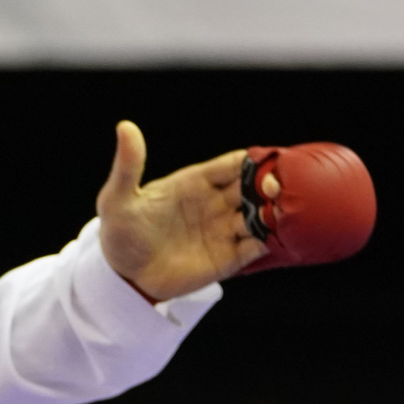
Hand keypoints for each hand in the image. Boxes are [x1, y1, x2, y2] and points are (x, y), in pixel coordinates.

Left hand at [96, 122, 273, 301]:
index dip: (255, 161)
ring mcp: (223, 230)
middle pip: (255, 188)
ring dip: (275, 213)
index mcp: (196, 181)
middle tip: (279, 188)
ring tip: (285, 213)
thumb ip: (128, 165)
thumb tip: (125, 127)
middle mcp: (216, 203)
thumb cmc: (119, 232)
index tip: (272, 161)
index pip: (235, 165)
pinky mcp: (227, 258)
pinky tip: (279, 237)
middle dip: (271, 186)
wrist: (122, 276)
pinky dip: (271, 240)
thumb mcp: (118, 198)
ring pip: (261, 216)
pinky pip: (257, 247)